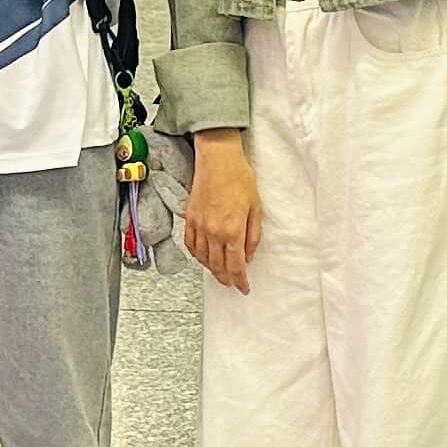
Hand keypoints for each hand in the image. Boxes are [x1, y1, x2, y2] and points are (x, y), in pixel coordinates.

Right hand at [183, 132, 261, 290]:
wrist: (217, 158)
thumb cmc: (239, 177)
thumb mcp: (256, 208)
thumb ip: (253, 236)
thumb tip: (249, 256)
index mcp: (233, 230)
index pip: (236, 266)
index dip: (240, 281)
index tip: (244, 288)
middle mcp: (213, 232)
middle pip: (218, 266)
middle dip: (226, 279)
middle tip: (232, 284)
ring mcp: (199, 226)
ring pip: (203, 258)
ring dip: (212, 270)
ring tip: (220, 273)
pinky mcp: (190, 218)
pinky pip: (190, 244)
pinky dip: (197, 256)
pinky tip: (203, 257)